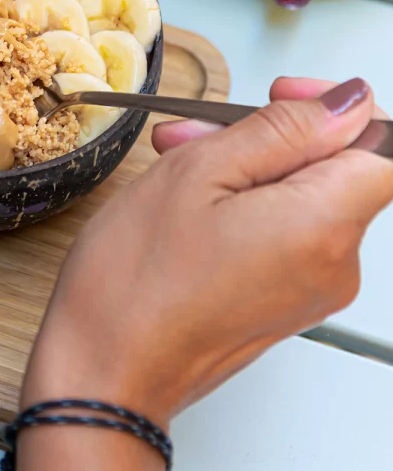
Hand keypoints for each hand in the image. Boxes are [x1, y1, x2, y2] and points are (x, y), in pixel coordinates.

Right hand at [22, 78, 392, 427]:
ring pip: (304, 197)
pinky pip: (286, 232)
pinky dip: (244, 204)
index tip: (287, 97)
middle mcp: (336, 265)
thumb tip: (345, 102)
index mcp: (325, 226)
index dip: (341, 109)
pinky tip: (189, 201)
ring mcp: (314, 290)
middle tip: (203, 132)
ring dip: (247, 167)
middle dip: (274, 136)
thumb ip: (283, 129)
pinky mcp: (288, 303)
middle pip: (337, 169)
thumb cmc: (136, 282)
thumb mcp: (199, 172)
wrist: (105, 373)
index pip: (386, 146)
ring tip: (179, 163)